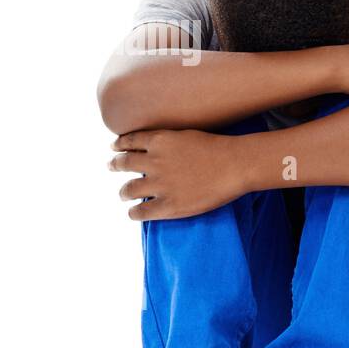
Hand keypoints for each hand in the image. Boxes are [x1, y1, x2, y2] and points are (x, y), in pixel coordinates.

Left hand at [109, 130, 247, 220]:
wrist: (236, 165)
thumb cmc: (218, 148)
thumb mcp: (186, 134)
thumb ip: (168, 141)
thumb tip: (156, 148)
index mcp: (158, 141)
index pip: (129, 141)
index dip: (119, 145)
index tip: (114, 149)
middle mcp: (153, 161)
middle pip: (124, 163)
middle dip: (115, 165)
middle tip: (112, 167)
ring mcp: (159, 184)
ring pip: (127, 189)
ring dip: (123, 192)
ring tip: (123, 194)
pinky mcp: (168, 205)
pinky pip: (140, 212)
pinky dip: (133, 213)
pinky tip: (133, 213)